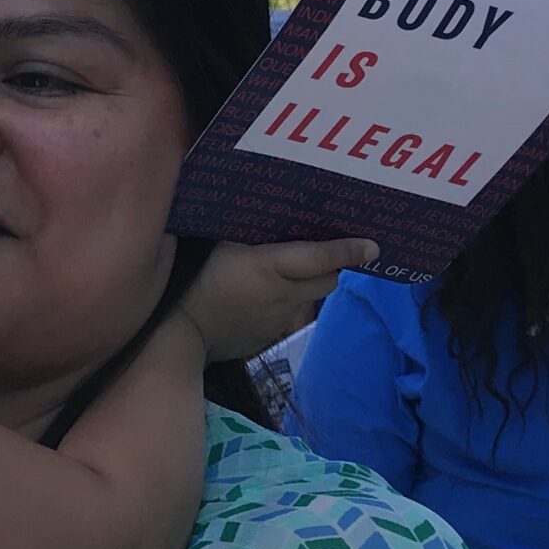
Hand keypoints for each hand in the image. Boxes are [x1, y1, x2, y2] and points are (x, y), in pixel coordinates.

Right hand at [182, 237, 377, 361]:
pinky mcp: (265, 338)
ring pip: (307, 301)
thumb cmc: (190, 278)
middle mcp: (284, 296)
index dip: (349, 249)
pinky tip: (256, 300)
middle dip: (330, 267)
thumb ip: (243, 230)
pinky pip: (284, 317)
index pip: (322, 256)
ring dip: (305, 288)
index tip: (374, 246)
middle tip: (318, 252)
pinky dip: (280, 306)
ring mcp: (277, 321)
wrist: (174, 333)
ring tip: (284, 275)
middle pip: (328, 282)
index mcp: (272, 267)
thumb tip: (266, 210)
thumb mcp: (215, 244)